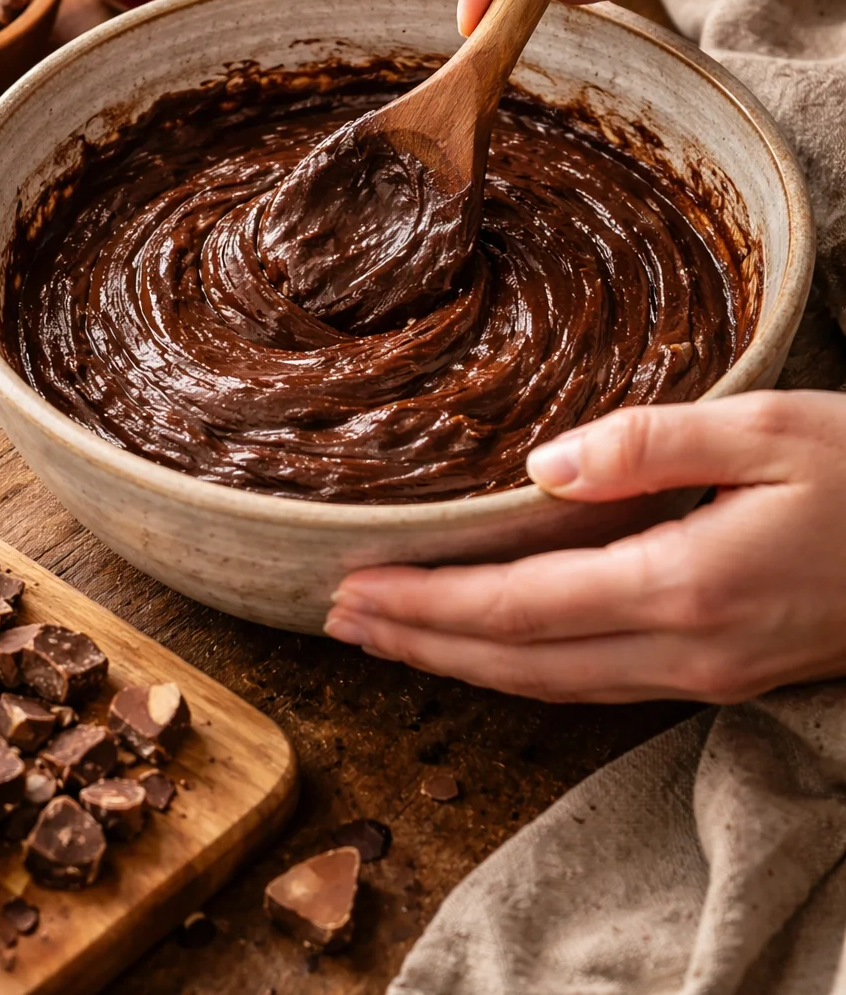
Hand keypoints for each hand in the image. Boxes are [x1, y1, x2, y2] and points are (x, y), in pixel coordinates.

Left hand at [325, 391, 845, 702]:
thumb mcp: (768, 426)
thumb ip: (650, 443)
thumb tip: (543, 468)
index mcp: (685, 581)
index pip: (520, 604)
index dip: (430, 601)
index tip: (356, 587)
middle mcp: (687, 645)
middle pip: (519, 661)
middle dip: (423, 643)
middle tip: (342, 623)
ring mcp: (708, 670)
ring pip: (554, 684)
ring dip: (465, 664)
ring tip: (394, 638)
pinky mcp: (724, 669)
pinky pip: (598, 683)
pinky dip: (525, 670)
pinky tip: (496, 650)